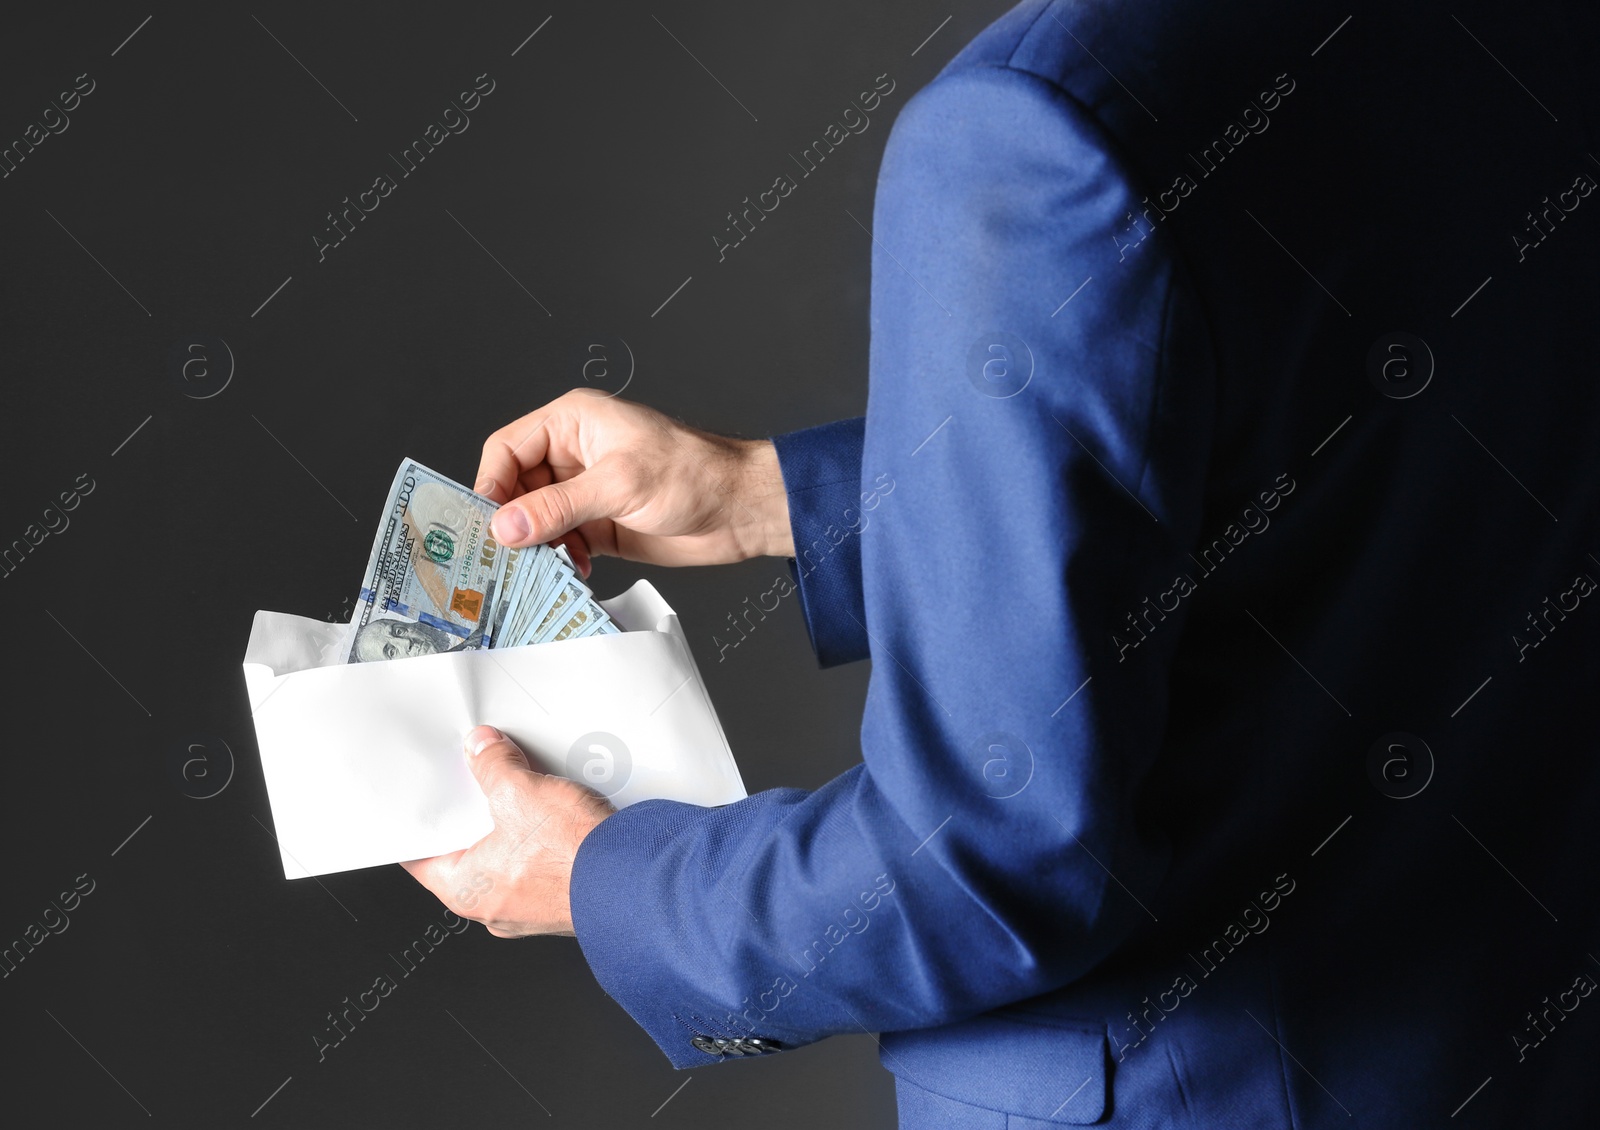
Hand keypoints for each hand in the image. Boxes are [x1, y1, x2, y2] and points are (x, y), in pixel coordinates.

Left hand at [400, 725, 613, 936]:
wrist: (633, 880)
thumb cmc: (572, 859)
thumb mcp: (520, 793)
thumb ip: (493, 766)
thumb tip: (483, 750)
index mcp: (465, 890)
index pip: (422, 855)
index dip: (426, 821)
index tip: (431, 799)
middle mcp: (493, 907)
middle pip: (469, 850)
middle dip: (477, 815)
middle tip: (483, 783)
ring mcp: (529, 907)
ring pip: (509, 858)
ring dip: (516, 827)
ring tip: (529, 795)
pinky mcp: (561, 898)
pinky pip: (540, 865)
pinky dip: (544, 842)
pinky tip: (558, 817)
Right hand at [474, 390, 793, 576]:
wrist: (740, 509)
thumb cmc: (695, 473)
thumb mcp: (619, 484)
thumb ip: (559, 506)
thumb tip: (506, 526)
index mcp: (574, 422)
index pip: (508, 449)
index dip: (492, 485)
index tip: (486, 523)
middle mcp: (575, 453)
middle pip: (516, 488)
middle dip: (513, 522)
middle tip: (508, 555)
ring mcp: (587, 490)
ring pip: (537, 519)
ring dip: (537, 545)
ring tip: (545, 565)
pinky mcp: (600, 523)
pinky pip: (562, 542)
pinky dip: (560, 558)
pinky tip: (574, 568)